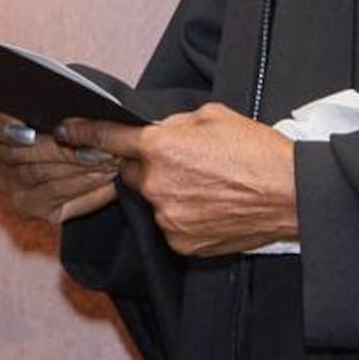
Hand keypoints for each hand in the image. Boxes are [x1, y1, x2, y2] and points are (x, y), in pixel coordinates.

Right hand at [0, 103, 118, 224]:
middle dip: (62, 151)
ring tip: (109, 158)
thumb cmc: (58, 116)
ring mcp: (9, 187)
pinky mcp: (32, 208)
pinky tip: (108, 176)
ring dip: (80, 168)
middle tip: (97, 145)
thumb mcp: (49, 103)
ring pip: (42, 178)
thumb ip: (52, 102)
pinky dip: (88, 187)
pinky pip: (61, 200)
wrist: (69, 151)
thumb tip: (78, 108)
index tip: (29, 132)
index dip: (0, 127)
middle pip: (19, 155)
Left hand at [72, 105, 297, 258]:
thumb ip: (173, 124)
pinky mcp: (182, 243)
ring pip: (153, 199)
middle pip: (133, 172)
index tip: (66, 131)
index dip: (83, 133)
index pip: (107, 139)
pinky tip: (211, 206)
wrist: (292, 193)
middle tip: (186, 162)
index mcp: (159, 148)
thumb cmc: (257, 151)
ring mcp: (167, 218)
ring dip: (169, 191)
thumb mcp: (211, 116)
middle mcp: (155, 185)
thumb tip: (158, 131)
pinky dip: (183, 215)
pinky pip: (170, 224)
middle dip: (150, 165)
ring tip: (209, 185)